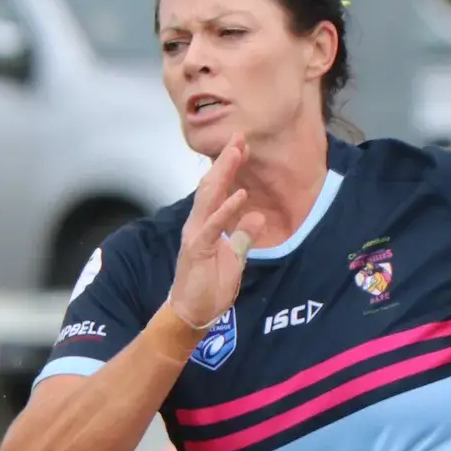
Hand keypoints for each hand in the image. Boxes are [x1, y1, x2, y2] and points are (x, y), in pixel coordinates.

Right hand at [168, 136, 254, 330]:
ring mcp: (196, 235)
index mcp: (206, 224)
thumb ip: (243, 236)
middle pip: (212, 186)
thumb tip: (257, 216)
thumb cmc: (209, 286)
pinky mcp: (197, 250)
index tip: (242, 146)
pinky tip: (240, 195)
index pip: (218, 189)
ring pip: (209, 198)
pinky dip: (226, 210)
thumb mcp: (235, 258)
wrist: (192, 313)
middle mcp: (198, 224)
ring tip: (237, 153)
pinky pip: (213, 226)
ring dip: (224, 174)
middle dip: (225, 161)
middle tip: (239, 137)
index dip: (229, 168)